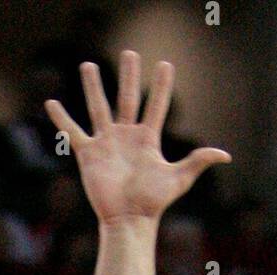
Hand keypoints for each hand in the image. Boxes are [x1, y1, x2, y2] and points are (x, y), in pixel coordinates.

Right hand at [46, 49, 230, 226]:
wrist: (128, 220)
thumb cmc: (153, 202)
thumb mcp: (179, 179)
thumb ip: (198, 161)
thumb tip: (225, 155)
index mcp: (147, 139)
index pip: (156, 105)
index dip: (162, 86)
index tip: (166, 65)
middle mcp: (126, 136)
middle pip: (127, 98)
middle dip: (129, 75)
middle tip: (129, 53)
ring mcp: (106, 143)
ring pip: (98, 107)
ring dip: (93, 86)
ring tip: (88, 65)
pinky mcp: (88, 154)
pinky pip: (72, 132)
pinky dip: (61, 118)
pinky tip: (51, 102)